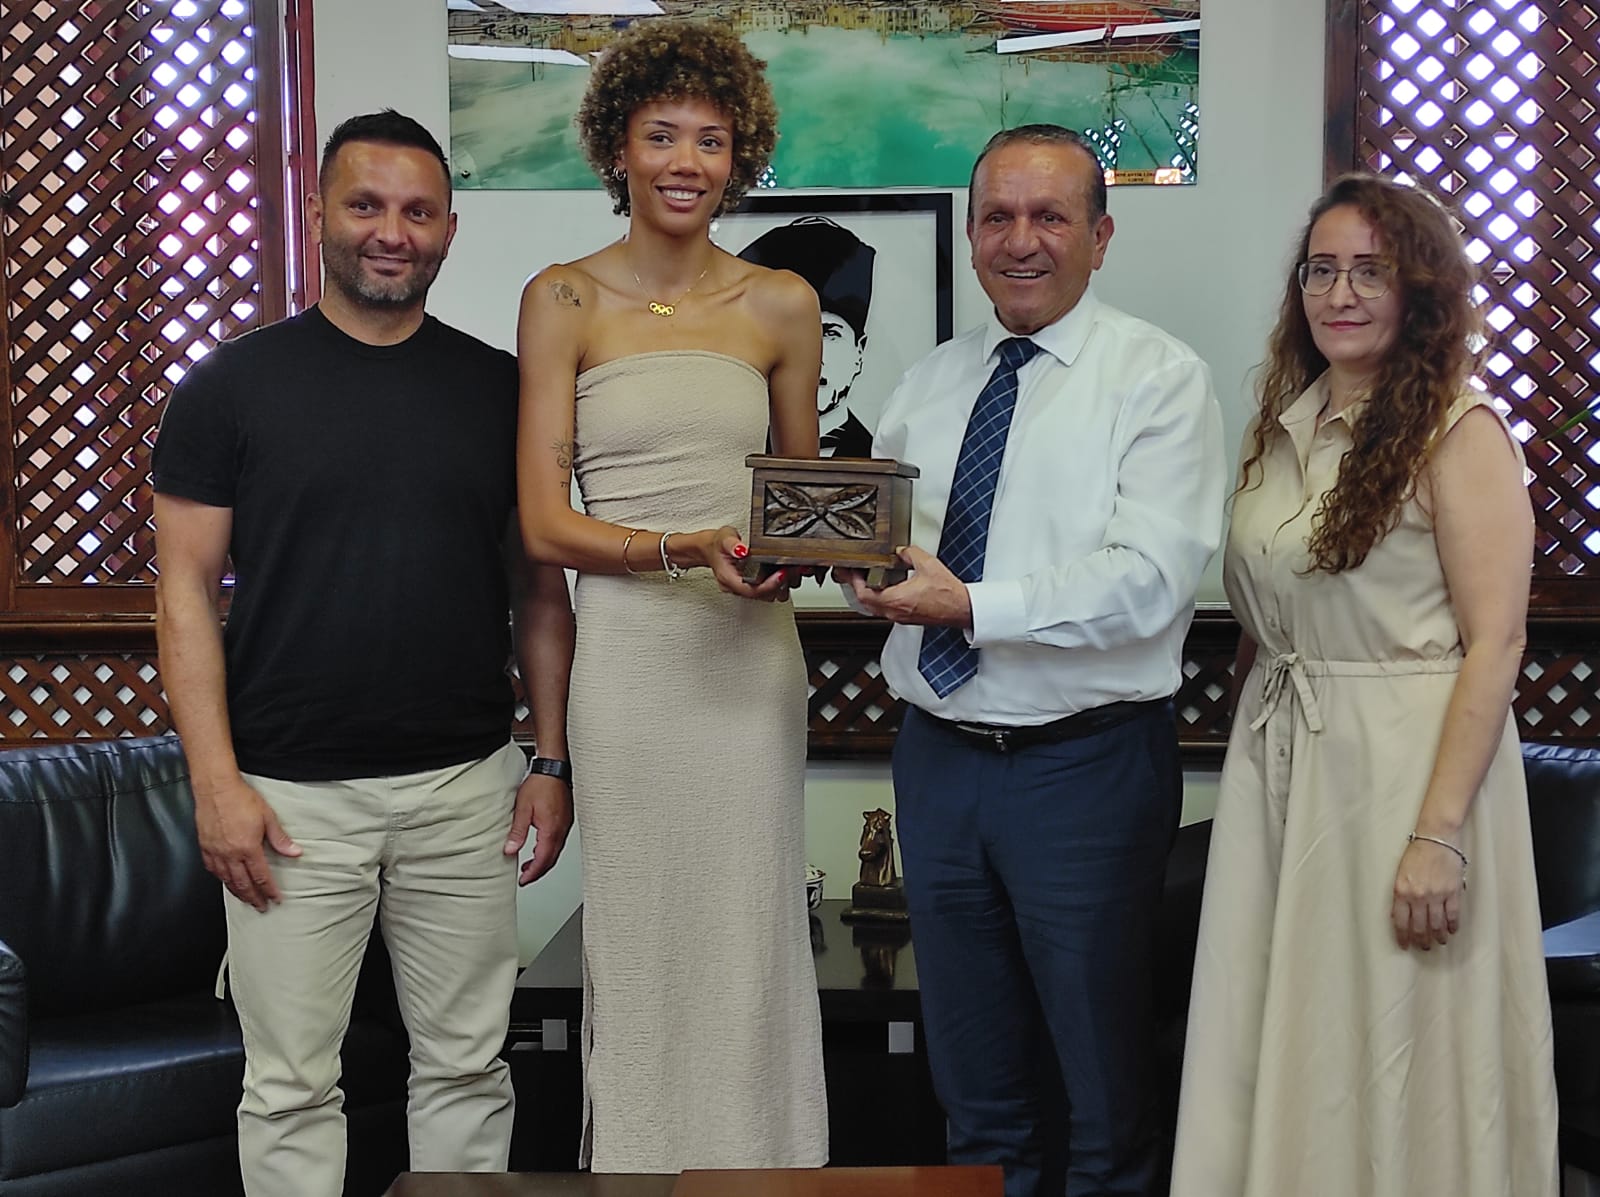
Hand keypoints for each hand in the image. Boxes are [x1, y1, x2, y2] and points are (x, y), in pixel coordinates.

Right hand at [194, 777, 301, 911]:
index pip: (261, 877)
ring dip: (238, 893)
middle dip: (254, 898)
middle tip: (261, 907)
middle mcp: (230, 854)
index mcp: (247, 848)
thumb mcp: (268, 817)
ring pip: (226, 880)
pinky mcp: (205, 847)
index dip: (269, 890)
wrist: (216, 788)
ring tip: (246, 900)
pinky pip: (213, 870)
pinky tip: (225, 882)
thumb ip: (280, 839)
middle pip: (243, 884)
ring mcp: (216, 852)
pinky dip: (221, 880)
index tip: (275, 899)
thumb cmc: (241, 799)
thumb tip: (295, 852)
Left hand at [505, 771, 572, 885]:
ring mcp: (565, 825)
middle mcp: (561, 830)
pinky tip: (540, 847)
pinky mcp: (566, 820)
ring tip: (530, 865)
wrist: (555, 768)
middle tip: (526, 877)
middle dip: (538, 871)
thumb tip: (510, 850)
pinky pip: (559, 842)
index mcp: (551, 830)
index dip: (533, 873)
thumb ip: (517, 832)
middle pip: (551, 859)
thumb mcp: (523, 809)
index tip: (523, 880)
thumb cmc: (541, 784)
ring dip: (543, 861)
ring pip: (556, 852)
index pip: (543, 860)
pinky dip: (549, 850)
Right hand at [690, 527, 791, 601]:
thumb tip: (742, 550)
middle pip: (762, 595)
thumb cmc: (716, 544)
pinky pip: (766, 590)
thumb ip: (732, 543)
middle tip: (793, 570)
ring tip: (792, 571)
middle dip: (779, 585)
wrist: (709, 548)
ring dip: (780, 586)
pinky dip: (777, 583)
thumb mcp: (724, 537)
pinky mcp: (751, 586)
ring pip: (766, 595)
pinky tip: (785, 572)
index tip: (782, 573)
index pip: (751, 590)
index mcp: (729, 579)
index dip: (769, 585)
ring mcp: (744, 588)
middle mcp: (737, 587)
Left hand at [841, 545, 972, 627]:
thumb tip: (901, 550)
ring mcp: (900, 617)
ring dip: (868, 593)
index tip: (850, 571)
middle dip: (856, 587)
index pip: (864, 594)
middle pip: (865, 602)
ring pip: (875, 607)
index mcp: (896, 600)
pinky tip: (884, 588)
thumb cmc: (949, 594)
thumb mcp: (928, 564)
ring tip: (865, 579)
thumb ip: (910, 553)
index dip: (853, 582)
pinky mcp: (907, 618)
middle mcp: (895, 612)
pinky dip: (880, 598)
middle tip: (852, 574)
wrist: (962, 609)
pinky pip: (886, 609)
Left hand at [1391, 837, 1464, 949]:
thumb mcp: (1400, 874)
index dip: (1402, 937)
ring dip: (1438, 937)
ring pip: (1437, 925)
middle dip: (1421, 941)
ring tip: (1438, 942)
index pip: (1400, 922)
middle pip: (1420, 927)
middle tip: (1424, 947)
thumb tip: (1400, 916)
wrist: (1436, 839)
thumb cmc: (1416, 854)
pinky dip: (1452, 926)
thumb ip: (1400, 895)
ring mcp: (1437, 895)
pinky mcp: (1453, 892)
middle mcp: (1418, 896)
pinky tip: (1452, 931)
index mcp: (1402, 891)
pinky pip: (1453, 915)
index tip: (1404, 945)